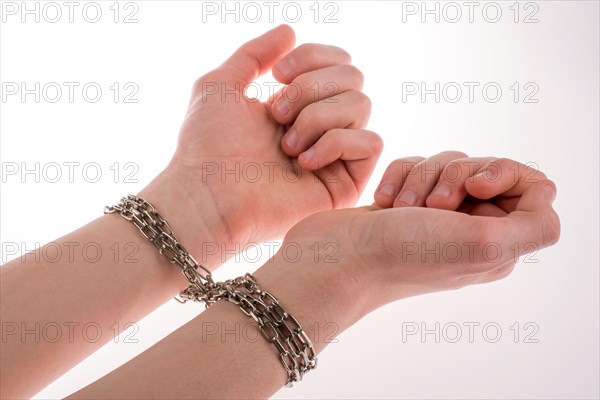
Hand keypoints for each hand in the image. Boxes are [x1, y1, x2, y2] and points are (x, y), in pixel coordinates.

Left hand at [145, 25, 380, 261]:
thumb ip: (254, 53)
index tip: (276, 74)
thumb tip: (291, 30)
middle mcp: (321, 125)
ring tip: (285, 146)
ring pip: (361, 105)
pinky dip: (336, 143)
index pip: (336, 61)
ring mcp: (335, 154)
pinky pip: (371, 142)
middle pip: (354, 77)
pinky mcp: (346, 183)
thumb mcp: (221, 84)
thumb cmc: (207, 145)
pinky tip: (303, 162)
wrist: (208, 195)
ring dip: (317, 117)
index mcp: (298, 102)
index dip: (313, 56)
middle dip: (311, 87)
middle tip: (276, 114)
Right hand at [272, 153, 559, 315]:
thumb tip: (545, 191)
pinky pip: (415, 166)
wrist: (335, 260)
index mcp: (499, 244)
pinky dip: (399, 176)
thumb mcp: (483, 246)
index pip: (528, 186)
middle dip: (454, 175)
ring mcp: (434, 217)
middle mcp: (471, 230)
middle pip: (484, 169)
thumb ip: (534, 223)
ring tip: (400, 208)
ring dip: (421, 178)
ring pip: (446, 164)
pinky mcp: (404, 205)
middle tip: (433, 205)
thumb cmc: (402, 255)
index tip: (473, 187)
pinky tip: (384, 202)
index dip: (502, 173)